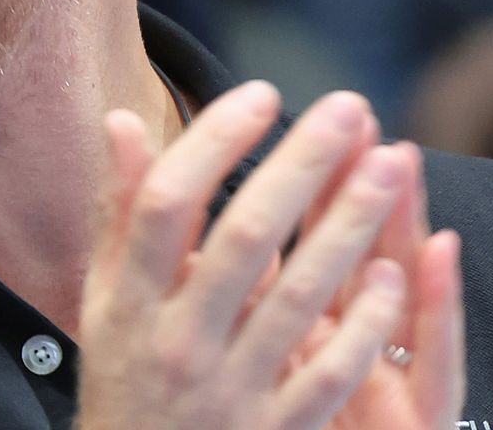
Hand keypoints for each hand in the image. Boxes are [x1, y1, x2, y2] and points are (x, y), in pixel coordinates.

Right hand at [78, 82, 462, 428]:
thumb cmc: (123, 376)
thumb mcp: (101, 296)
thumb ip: (118, 211)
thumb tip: (122, 121)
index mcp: (125, 298)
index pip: (167, 204)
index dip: (214, 143)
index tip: (260, 95)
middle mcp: (173, 338)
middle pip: (241, 239)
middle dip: (298, 166)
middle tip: (348, 109)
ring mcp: (225, 387)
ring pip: (296, 298)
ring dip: (346, 227)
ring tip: (385, 167)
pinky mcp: (270, 429)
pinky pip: (325, 372)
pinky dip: (361, 324)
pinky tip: (391, 274)